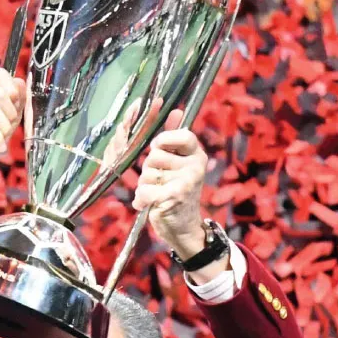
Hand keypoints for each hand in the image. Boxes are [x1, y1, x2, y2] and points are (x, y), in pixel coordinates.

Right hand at [0, 68, 25, 202]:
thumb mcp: (6, 117)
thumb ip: (16, 100)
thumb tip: (21, 84)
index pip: (0, 74)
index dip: (13, 90)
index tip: (15, 105)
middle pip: (0, 94)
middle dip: (11, 115)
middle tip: (8, 129)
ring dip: (3, 128)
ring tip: (2, 139)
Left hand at [132, 109, 209, 257]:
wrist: (183, 227)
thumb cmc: (177, 190)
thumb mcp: (180, 162)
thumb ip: (175, 138)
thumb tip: (176, 110)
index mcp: (197, 154)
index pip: (183, 134)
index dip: (165, 139)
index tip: (158, 147)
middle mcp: (195, 166)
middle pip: (156, 154)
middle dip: (149, 168)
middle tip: (160, 181)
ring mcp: (187, 182)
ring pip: (147, 173)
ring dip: (145, 185)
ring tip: (157, 193)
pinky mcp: (174, 197)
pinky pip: (145, 190)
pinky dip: (141, 199)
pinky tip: (148, 204)